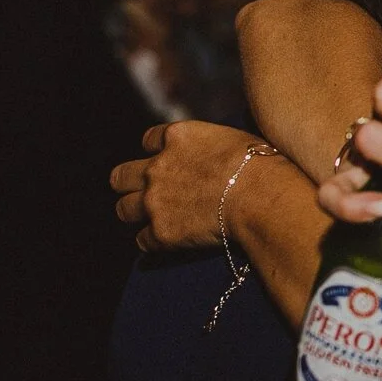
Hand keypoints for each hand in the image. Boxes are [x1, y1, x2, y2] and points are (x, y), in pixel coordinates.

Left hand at [110, 121, 269, 251]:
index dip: (157, 152)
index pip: (149, 140)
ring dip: (136, 213)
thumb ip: (209, 146)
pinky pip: (143, 241)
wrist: (261, 197)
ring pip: (123, 209)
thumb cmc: (260, 166)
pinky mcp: (162, 232)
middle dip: (130, 184)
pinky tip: (170, 241)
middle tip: (147, 193)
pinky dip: (154, 242)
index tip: (168, 161)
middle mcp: (157, 167)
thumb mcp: (232, 139)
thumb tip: (215, 157)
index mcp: (177, 138)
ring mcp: (155, 201)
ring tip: (155, 220)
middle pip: (120, 176)